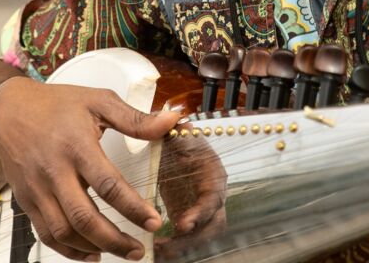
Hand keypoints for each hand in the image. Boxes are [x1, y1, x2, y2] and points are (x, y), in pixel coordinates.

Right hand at [0, 76, 178, 260]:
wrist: (7, 112)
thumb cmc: (57, 104)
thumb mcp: (99, 101)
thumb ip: (135, 118)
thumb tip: (171, 120)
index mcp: (76, 144)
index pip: (108, 184)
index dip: (132, 207)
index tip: (154, 221)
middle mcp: (54, 170)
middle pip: (84, 217)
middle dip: (115, 239)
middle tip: (139, 249)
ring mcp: (37, 189)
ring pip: (64, 231)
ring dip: (94, 248)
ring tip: (120, 251)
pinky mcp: (26, 201)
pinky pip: (46, 234)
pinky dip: (68, 250)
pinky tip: (90, 253)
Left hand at [155, 128, 227, 258]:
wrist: (174, 147)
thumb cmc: (180, 140)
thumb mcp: (177, 134)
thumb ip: (176, 130)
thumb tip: (176, 119)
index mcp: (213, 174)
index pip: (213, 199)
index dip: (201, 213)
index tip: (183, 224)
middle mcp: (211, 195)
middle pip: (213, 225)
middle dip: (193, 239)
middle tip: (168, 244)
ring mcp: (200, 208)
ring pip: (200, 237)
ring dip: (181, 247)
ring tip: (158, 249)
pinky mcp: (187, 217)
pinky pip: (185, 239)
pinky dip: (172, 247)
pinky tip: (154, 249)